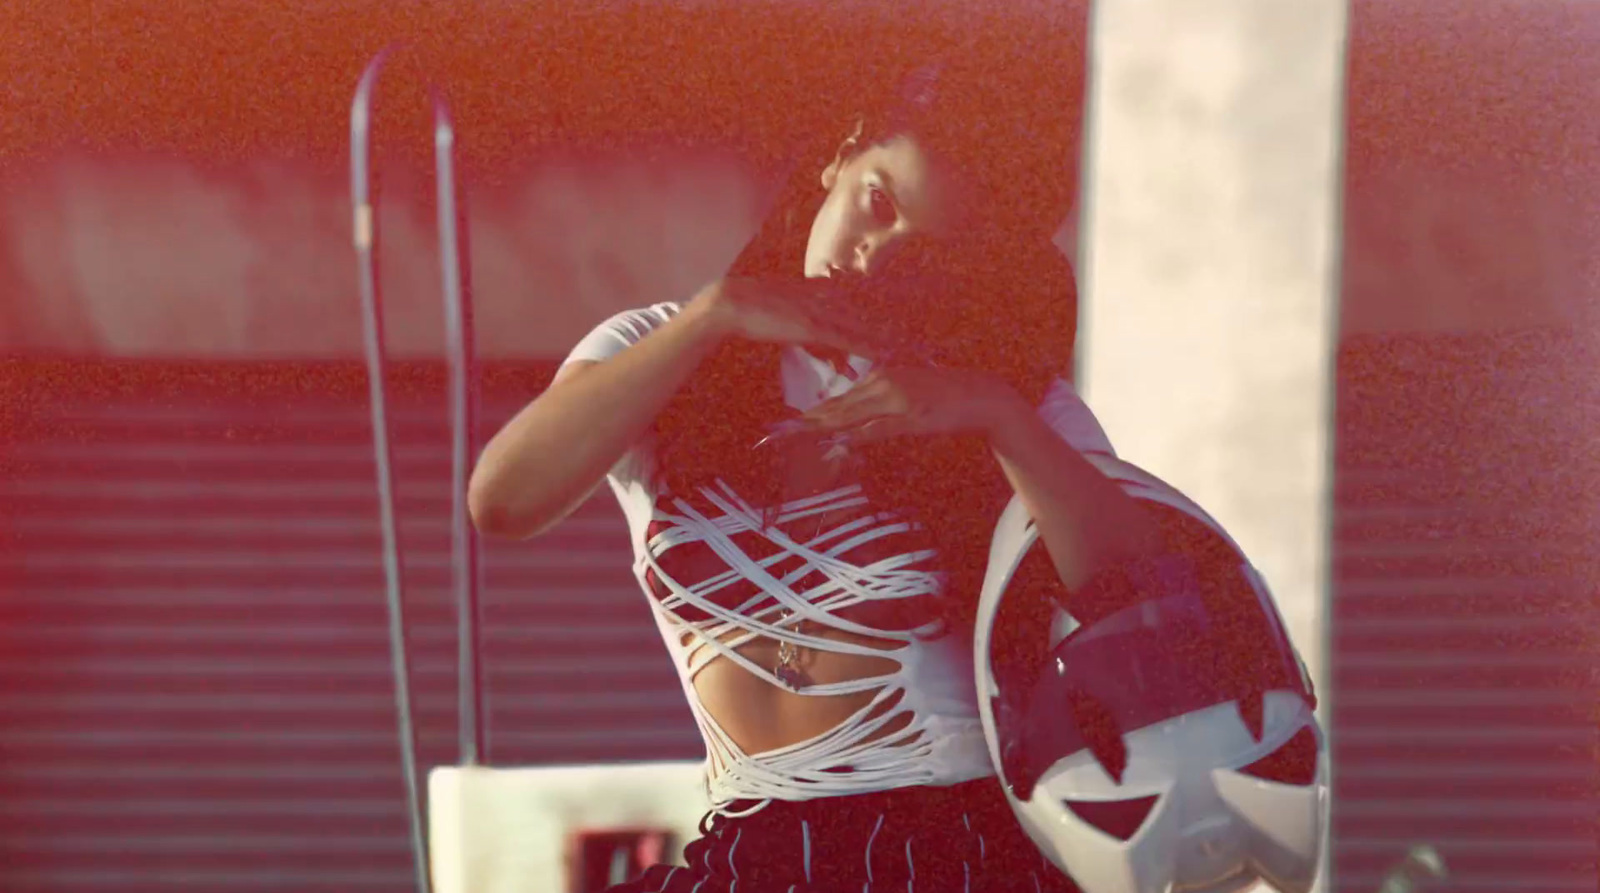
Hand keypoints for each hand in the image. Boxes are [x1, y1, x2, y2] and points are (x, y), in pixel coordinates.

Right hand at [693, 276, 902, 356]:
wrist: (731, 302)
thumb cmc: (750, 310)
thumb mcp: (781, 312)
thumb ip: (798, 324)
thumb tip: (803, 332)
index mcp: (816, 292)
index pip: (854, 302)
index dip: (876, 313)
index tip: (897, 324)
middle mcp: (823, 299)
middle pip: (865, 313)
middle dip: (889, 327)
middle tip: (913, 340)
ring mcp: (819, 311)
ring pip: (861, 326)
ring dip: (885, 338)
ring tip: (909, 349)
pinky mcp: (811, 326)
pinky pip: (845, 338)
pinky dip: (865, 346)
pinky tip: (882, 354)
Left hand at [797, 366, 1027, 441]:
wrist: (978, 395)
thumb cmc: (941, 397)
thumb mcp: (905, 395)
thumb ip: (877, 407)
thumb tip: (852, 425)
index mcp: (879, 378)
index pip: (838, 400)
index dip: (810, 415)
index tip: (785, 426)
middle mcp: (883, 384)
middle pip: (837, 407)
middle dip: (806, 422)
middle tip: (778, 433)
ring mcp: (896, 400)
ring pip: (852, 415)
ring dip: (823, 427)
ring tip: (796, 436)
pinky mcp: (912, 416)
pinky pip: (880, 427)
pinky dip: (859, 434)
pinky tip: (841, 441)